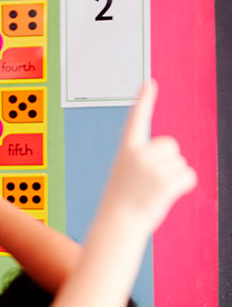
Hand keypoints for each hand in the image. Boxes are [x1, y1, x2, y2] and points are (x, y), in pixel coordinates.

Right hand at [101, 80, 195, 228]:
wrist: (118, 223)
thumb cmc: (123, 201)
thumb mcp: (128, 175)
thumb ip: (147, 163)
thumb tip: (178, 169)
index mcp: (126, 150)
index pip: (136, 120)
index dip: (143, 100)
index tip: (149, 82)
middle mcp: (139, 154)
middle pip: (170, 145)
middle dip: (168, 160)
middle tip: (151, 180)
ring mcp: (153, 168)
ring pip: (180, 163)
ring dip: (173, 177)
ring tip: (153, 191)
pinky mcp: (167, 181)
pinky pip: (189, 176)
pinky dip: (182, 187)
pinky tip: (166, 195)